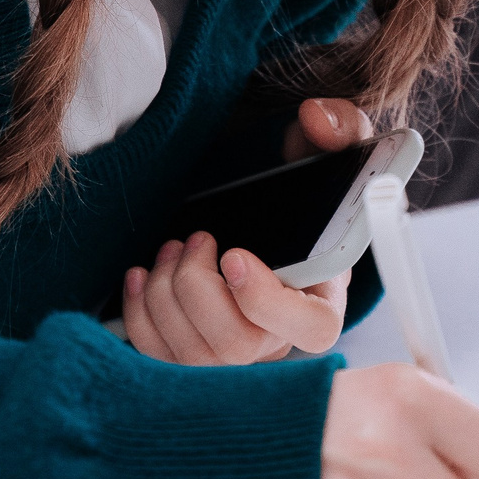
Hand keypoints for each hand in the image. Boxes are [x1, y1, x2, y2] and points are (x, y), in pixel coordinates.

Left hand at [119, 99, 375, 364]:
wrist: (271, 229)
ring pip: (190, 357)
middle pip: (235, 347)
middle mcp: (279, 345)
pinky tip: (143, 275)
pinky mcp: (191, 360)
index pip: (309, 331)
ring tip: (171, 249)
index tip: (232, 254)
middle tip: (196, 239)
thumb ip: (341, 130)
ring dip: (165, 295)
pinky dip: (138, 316)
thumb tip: (315, 117)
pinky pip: (158, 357)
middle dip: (197, 287)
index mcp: (323, 306)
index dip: (263, 299)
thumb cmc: (307, 200)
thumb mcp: (336, 158)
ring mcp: (234, 362)